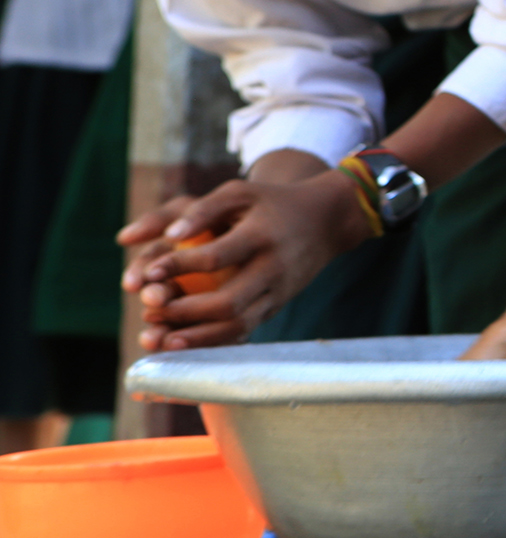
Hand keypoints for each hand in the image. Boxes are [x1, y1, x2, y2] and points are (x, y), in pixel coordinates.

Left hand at [118, 173, 373, 350]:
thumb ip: (200, 209)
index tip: (147, 275)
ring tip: (161, 340)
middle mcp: (273, 267)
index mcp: (262, 234)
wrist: (326, 220)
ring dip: (196, 337)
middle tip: (150, 310)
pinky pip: (245, 332)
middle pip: (228, 302)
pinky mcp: (277, 305)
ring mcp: (278, 291)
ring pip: (238, 325)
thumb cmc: (270, 202)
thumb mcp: (239, 192)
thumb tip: (168, 237)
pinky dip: (213, 342)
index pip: (215, 257)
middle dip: (184, 312)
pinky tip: (185, 345)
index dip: (178, 268)